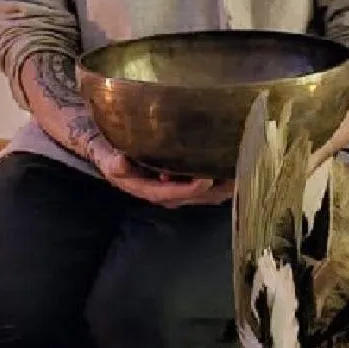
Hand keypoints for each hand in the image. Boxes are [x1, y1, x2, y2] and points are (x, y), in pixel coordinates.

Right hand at [90, 137, 233, 208]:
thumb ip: (109, 160)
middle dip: (218, 189)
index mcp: (146, 189)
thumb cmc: (108, 149)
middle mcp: (164, 194)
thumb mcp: (103, 153)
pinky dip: (222, 180)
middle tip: (238, 173)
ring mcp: (175, 190)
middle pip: (197, 198)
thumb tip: (120, 163)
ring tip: (244, 170)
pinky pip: (206, 187)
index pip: (173, 194)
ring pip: (205, 195)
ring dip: (224, 186)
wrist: (106, 149)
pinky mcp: (182, 182)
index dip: (191, 188)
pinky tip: (235, 167)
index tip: (206, 176)